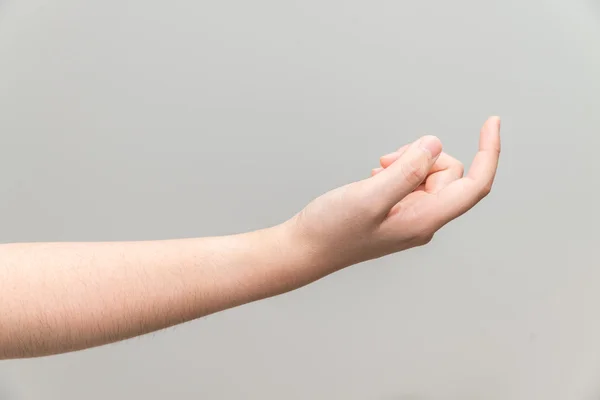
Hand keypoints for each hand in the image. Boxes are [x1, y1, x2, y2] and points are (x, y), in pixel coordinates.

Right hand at [286, 117, 500, 270]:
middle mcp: (423, 220)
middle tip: (387, 161)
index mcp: (424, 221)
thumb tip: (435, 145)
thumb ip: (406, 172)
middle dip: (423, 156)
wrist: (305, 249)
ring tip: (377, 171)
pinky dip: (397, 171)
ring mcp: (410, 217)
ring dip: (407, 162)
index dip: (488, 152)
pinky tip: (375, 178)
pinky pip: (411, 181)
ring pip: (428, 175)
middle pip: (448, 174)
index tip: (491, 121)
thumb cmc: (332, 230)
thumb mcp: (369, 197)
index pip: (473, 185)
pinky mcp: (396, 212)